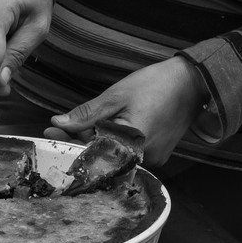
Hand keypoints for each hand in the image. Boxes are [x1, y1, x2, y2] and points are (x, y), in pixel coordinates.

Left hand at [46, 56, 205, 168]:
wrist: (193, 83)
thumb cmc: (156, 84)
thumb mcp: (116, 95)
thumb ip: (86, 114)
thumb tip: (57, 124)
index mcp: (132, 143)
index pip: (90, 151)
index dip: (67, 143)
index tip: (49, 134)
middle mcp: (144, 158)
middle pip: (102, 157)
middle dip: (78, 142)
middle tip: (57, 130)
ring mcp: (153, 159)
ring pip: (115, 156)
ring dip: (96, 143)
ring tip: (78, 128)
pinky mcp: (158, 155)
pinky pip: (129, 154)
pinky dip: (114, 143)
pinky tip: (102, 130)